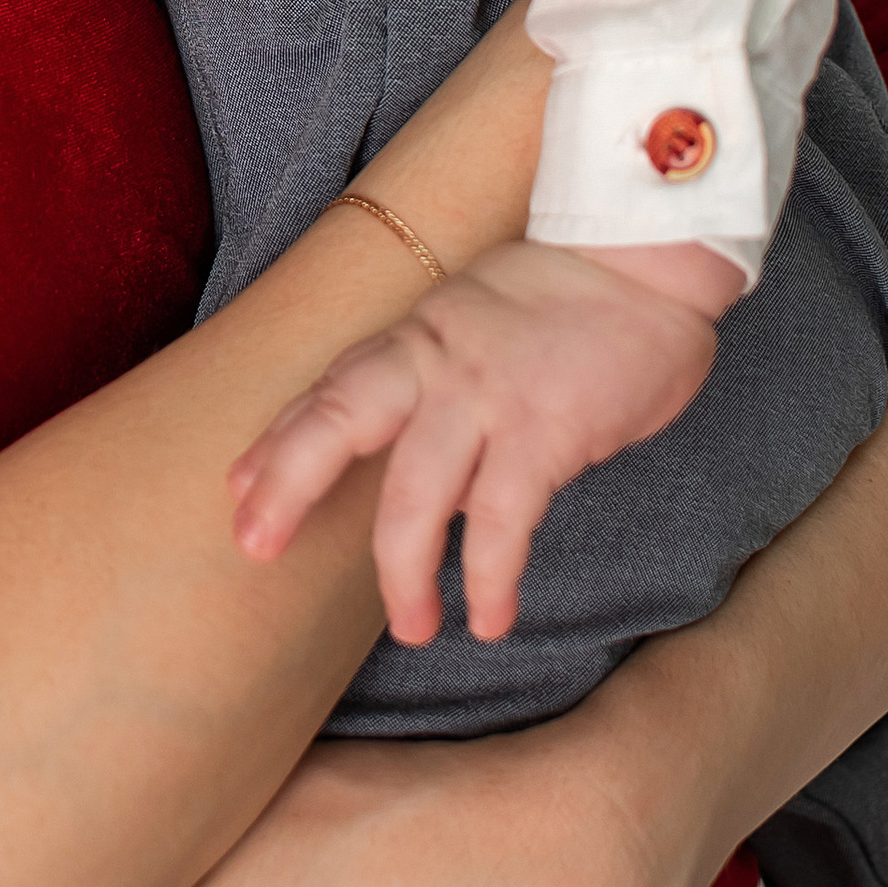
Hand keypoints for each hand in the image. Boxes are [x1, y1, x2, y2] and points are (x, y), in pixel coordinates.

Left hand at [228, 239, 722, 642]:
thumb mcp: (477, 323)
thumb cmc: (570, 298)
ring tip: (410, 627)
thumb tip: (422, 467)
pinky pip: (502, 520)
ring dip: (403, 571)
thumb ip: (438, 383)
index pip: (331, 390)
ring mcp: (486, 395)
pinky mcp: (545, 430)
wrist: (648, 259)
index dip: (279, 443)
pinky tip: (491, 619)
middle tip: (256, 546)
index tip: (239, 491)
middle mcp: (434, 361)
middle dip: (289, 484)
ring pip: (414, 492)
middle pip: (339, 420)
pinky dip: (491, 578)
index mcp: (415, 336)